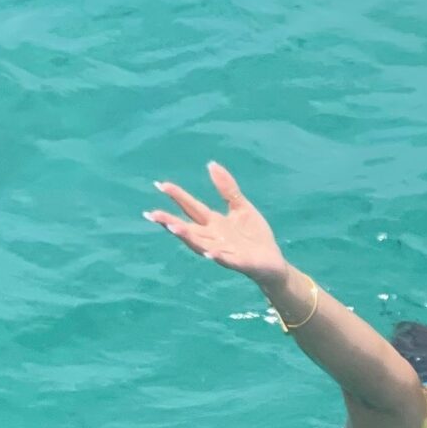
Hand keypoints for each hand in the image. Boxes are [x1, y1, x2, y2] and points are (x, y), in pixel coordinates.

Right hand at [147, 161, 286, 290]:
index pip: (191, 208)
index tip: (160, 185)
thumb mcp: (240, 207)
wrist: (274, 263)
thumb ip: (227, 188)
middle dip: (171, 222)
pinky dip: (217, 256)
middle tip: (152, 214)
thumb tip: (211, 164)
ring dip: (188, 237)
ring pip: (201, 244)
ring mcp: (225, 251)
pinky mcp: (240, 262)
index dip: (177, 196)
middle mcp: (214, 238)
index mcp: (214, 223)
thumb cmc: (255, 236)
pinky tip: (210, 252)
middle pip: (189, 229)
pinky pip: (226, 259)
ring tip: (174, 228)